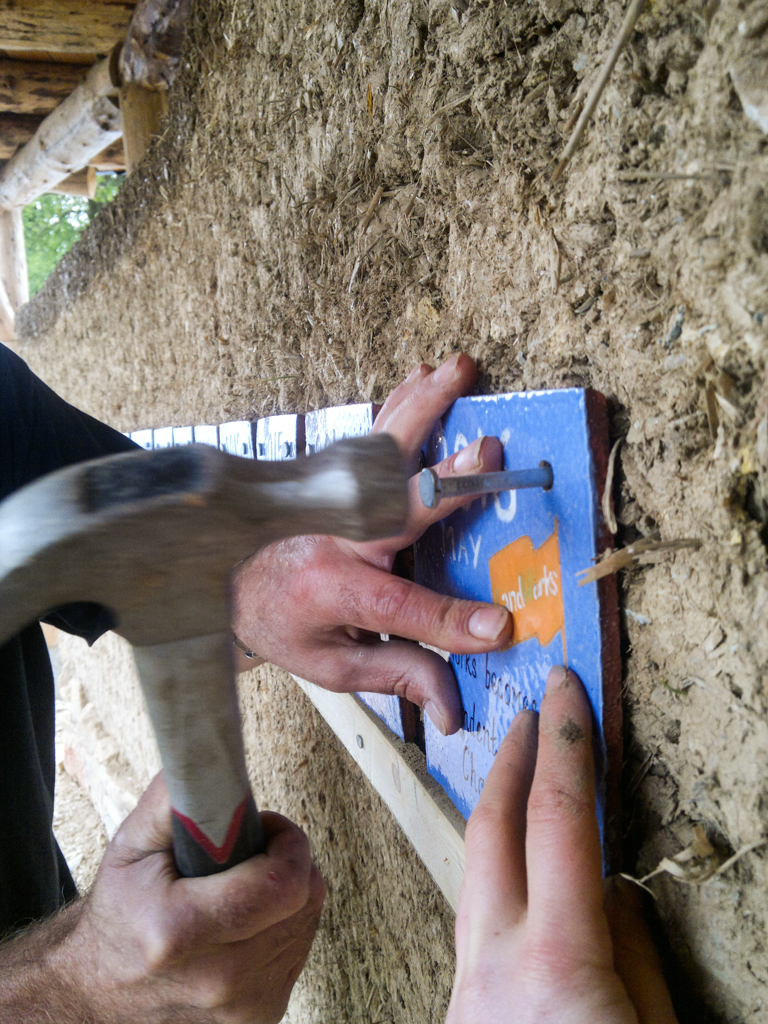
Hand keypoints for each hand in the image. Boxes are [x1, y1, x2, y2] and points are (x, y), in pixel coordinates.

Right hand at [60, 774, 323, 1022]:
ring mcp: (241, 1009)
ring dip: (287, 893)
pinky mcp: (260, 1021)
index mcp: (178, 933)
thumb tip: (208, 756)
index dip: (288, 843)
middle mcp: (216, 980)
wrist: (99, 995)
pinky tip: (247, 923)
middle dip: (288, 860)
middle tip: (251, 852)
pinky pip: (300, 951)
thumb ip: (172, 800)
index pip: (282, 884)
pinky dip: (284, 927)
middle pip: (303, 899)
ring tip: (243, 887)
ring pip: (308, 922)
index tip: (268, 828)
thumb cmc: (122, 916)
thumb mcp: (130, 847)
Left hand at [232, 354, 512, 735]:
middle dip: (444, 482)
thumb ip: (397, 678)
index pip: (401, 611)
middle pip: (394, 506)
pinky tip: (423, 375)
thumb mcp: (333, 667)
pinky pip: (370, 434)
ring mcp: (332, 497)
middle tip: (486, 455)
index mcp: (336, 592)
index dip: (451, 622)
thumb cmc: (283, 623)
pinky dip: (399, 402)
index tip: (500, 626)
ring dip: (423, 408)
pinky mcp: (332, 474)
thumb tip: (452, 710)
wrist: (215, 575)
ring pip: (381, 451)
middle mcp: (335, 538)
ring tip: (459, 371)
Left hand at [447, 666, 677, 1023]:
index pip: (557, 817)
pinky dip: (497, 876)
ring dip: (497, 814)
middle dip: (510, 759)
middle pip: (490, 828)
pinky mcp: (459, 1010)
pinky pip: (475, 921)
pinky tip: (519, 872)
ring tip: (522, 779)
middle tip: (531, 714)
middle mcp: (495, 965)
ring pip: (472, 873)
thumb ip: (632, 953)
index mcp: (554, 961)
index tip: (565, 690)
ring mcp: (466, 990)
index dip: (565, 741)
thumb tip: (613, 893)